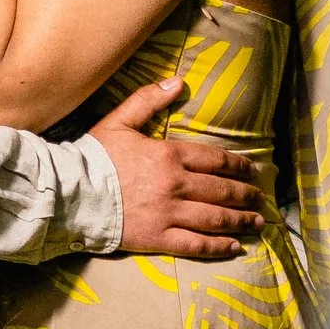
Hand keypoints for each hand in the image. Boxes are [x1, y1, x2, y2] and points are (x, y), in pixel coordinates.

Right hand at [92, 79, 268, 259]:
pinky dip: (218, 247)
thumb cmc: (92, 157)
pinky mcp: (158, 238)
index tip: (252, 171)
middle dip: (246, 195)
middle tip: (260, 199)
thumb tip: (178, 82)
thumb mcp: (119, 121)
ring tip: (257, 223)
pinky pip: (196, 244)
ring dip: (241, 221)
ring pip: (215, 218)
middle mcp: (175, 185)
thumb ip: (149, 100)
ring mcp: (168, 214)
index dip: (238, 166)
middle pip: (222, 190)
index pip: (215, 160)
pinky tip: (234, 247)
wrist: (69, 193)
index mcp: (169, 155)